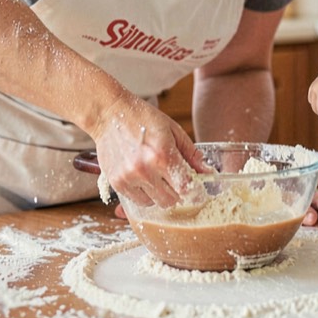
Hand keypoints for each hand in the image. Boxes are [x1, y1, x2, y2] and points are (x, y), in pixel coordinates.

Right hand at [89, 92, 205, 207]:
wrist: (109, 114)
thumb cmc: (142, 118)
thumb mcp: (173, 130)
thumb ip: (191, 154)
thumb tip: (208, 172)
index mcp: (163, 154)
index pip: (186, 187)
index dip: (195, 191)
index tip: (196, 189)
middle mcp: (145, 169)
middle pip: (171, 200)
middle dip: (177, 192)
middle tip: (174, 179)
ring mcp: (129, 178)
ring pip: (154, 203)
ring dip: (160, 194)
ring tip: (156, 176)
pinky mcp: (116, 183)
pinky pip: (137, 201)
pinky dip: (144, 194)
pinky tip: (143, 177)